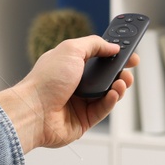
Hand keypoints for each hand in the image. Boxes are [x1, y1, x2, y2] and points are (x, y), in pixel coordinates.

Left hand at [0, 36, 137, 151]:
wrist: (33, 111)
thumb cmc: (45, 81)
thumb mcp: (71, 49)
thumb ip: (95, 44)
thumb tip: (112, 46)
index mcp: (70, 65)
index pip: (97, 57)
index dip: (113, 54)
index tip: (128, 52)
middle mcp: (74, 84)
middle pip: (105, 77)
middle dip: (120, 71)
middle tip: (130, 68)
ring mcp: (79, 103)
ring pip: (108, 94)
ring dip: (119, 86)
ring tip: (121, 82)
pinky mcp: (83, 121)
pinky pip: (103, 109)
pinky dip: (111, 101)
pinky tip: (113, 94)